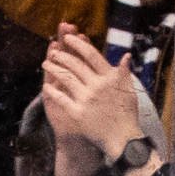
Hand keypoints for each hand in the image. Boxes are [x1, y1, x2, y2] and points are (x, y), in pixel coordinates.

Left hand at [42, 26, 144, 169]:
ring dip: (53, 68)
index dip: (78, 43)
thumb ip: (124, 72)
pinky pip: (60, 98)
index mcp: (110, 77)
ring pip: (66, 78)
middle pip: (75, 64)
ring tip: (45, 63)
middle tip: (53, 50)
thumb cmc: (126, 114)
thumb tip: (126, 55)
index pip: (92, 54)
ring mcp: (86, 99)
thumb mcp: (129, 90)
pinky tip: (45, 86)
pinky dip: (52, 91)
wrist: (122, 138)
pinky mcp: (77, 113)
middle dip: (62, 55)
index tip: (69, 37)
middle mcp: (97, 85)